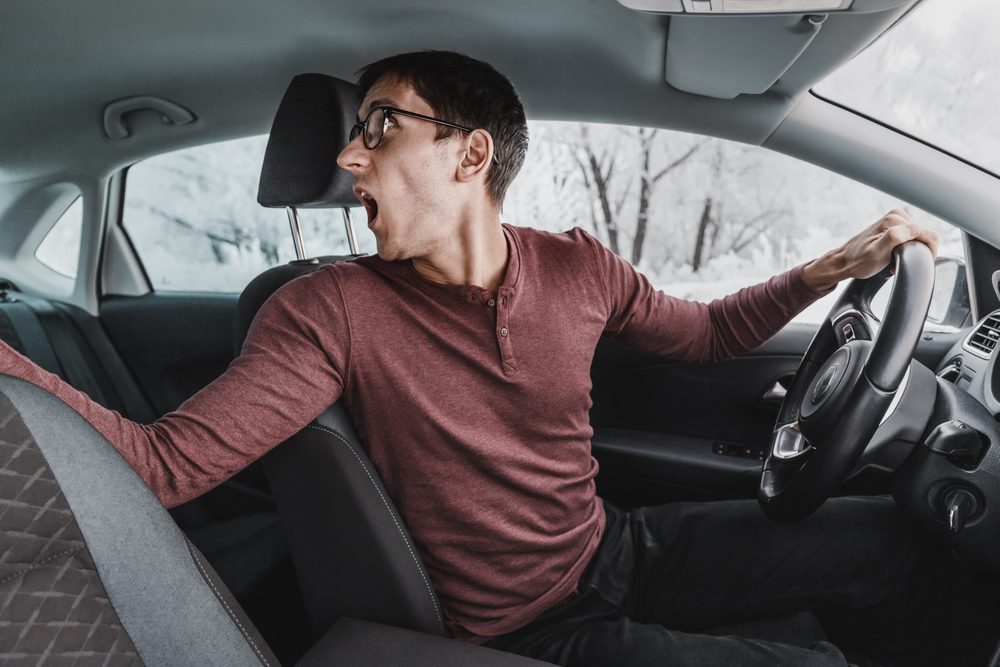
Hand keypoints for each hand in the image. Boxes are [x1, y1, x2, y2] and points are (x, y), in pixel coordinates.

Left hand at [802, 209, 938, 291]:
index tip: (913, 263)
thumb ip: (895, 238)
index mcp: (894, 220)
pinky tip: (893, 256)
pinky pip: (911, 237)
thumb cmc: (858, 261)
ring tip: (893, 261)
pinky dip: (906, 249)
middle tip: (897, 264)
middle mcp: (896, 215)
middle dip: (916, 252)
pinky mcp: (894, 225)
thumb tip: (914, 228)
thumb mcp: (877, 253)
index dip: (926, 252)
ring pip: (919, 237)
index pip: (928, 234)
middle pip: (924, 235)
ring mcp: (895, 219)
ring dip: (911, 251)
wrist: (844, 261)